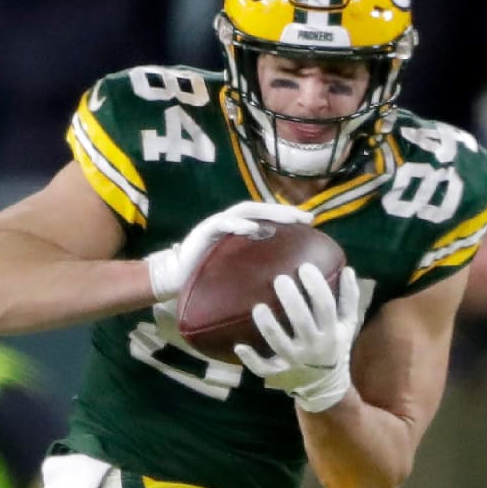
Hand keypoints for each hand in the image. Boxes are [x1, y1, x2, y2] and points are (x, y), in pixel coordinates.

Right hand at [145, 201, 312, 300]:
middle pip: (261, 209)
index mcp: (239, 229)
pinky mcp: (203, 232)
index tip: (312, 223)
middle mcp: (230, 222)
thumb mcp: (237, 269)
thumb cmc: (207, 276)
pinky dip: (238, 225)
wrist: (175, 278)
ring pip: (245, 211)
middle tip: (307, 218)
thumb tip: (285, 276)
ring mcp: (216, 224)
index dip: (289, 216)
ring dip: (267, 213)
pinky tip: (253, 228)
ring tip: (288, 218)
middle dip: (285, 212)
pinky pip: (222, 224)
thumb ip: (255, 264)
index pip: (267, 217)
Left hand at [236, 264, 362, 411]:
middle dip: (290, 299)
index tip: (305, 267)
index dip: (316, 286)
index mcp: (331, 332)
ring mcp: (294, 361)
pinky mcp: (278, 374)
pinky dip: (250, 359)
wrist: (325, 387)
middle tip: (280, 279)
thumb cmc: (334, 347)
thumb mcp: (348, 326)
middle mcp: (313, 347)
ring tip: (259, 307)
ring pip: (278, 343)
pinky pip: (262, 368)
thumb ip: (349, 299)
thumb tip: (348, 269)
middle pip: (301, 321)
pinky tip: (239, 346)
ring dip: (267, 325)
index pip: (325, 307)